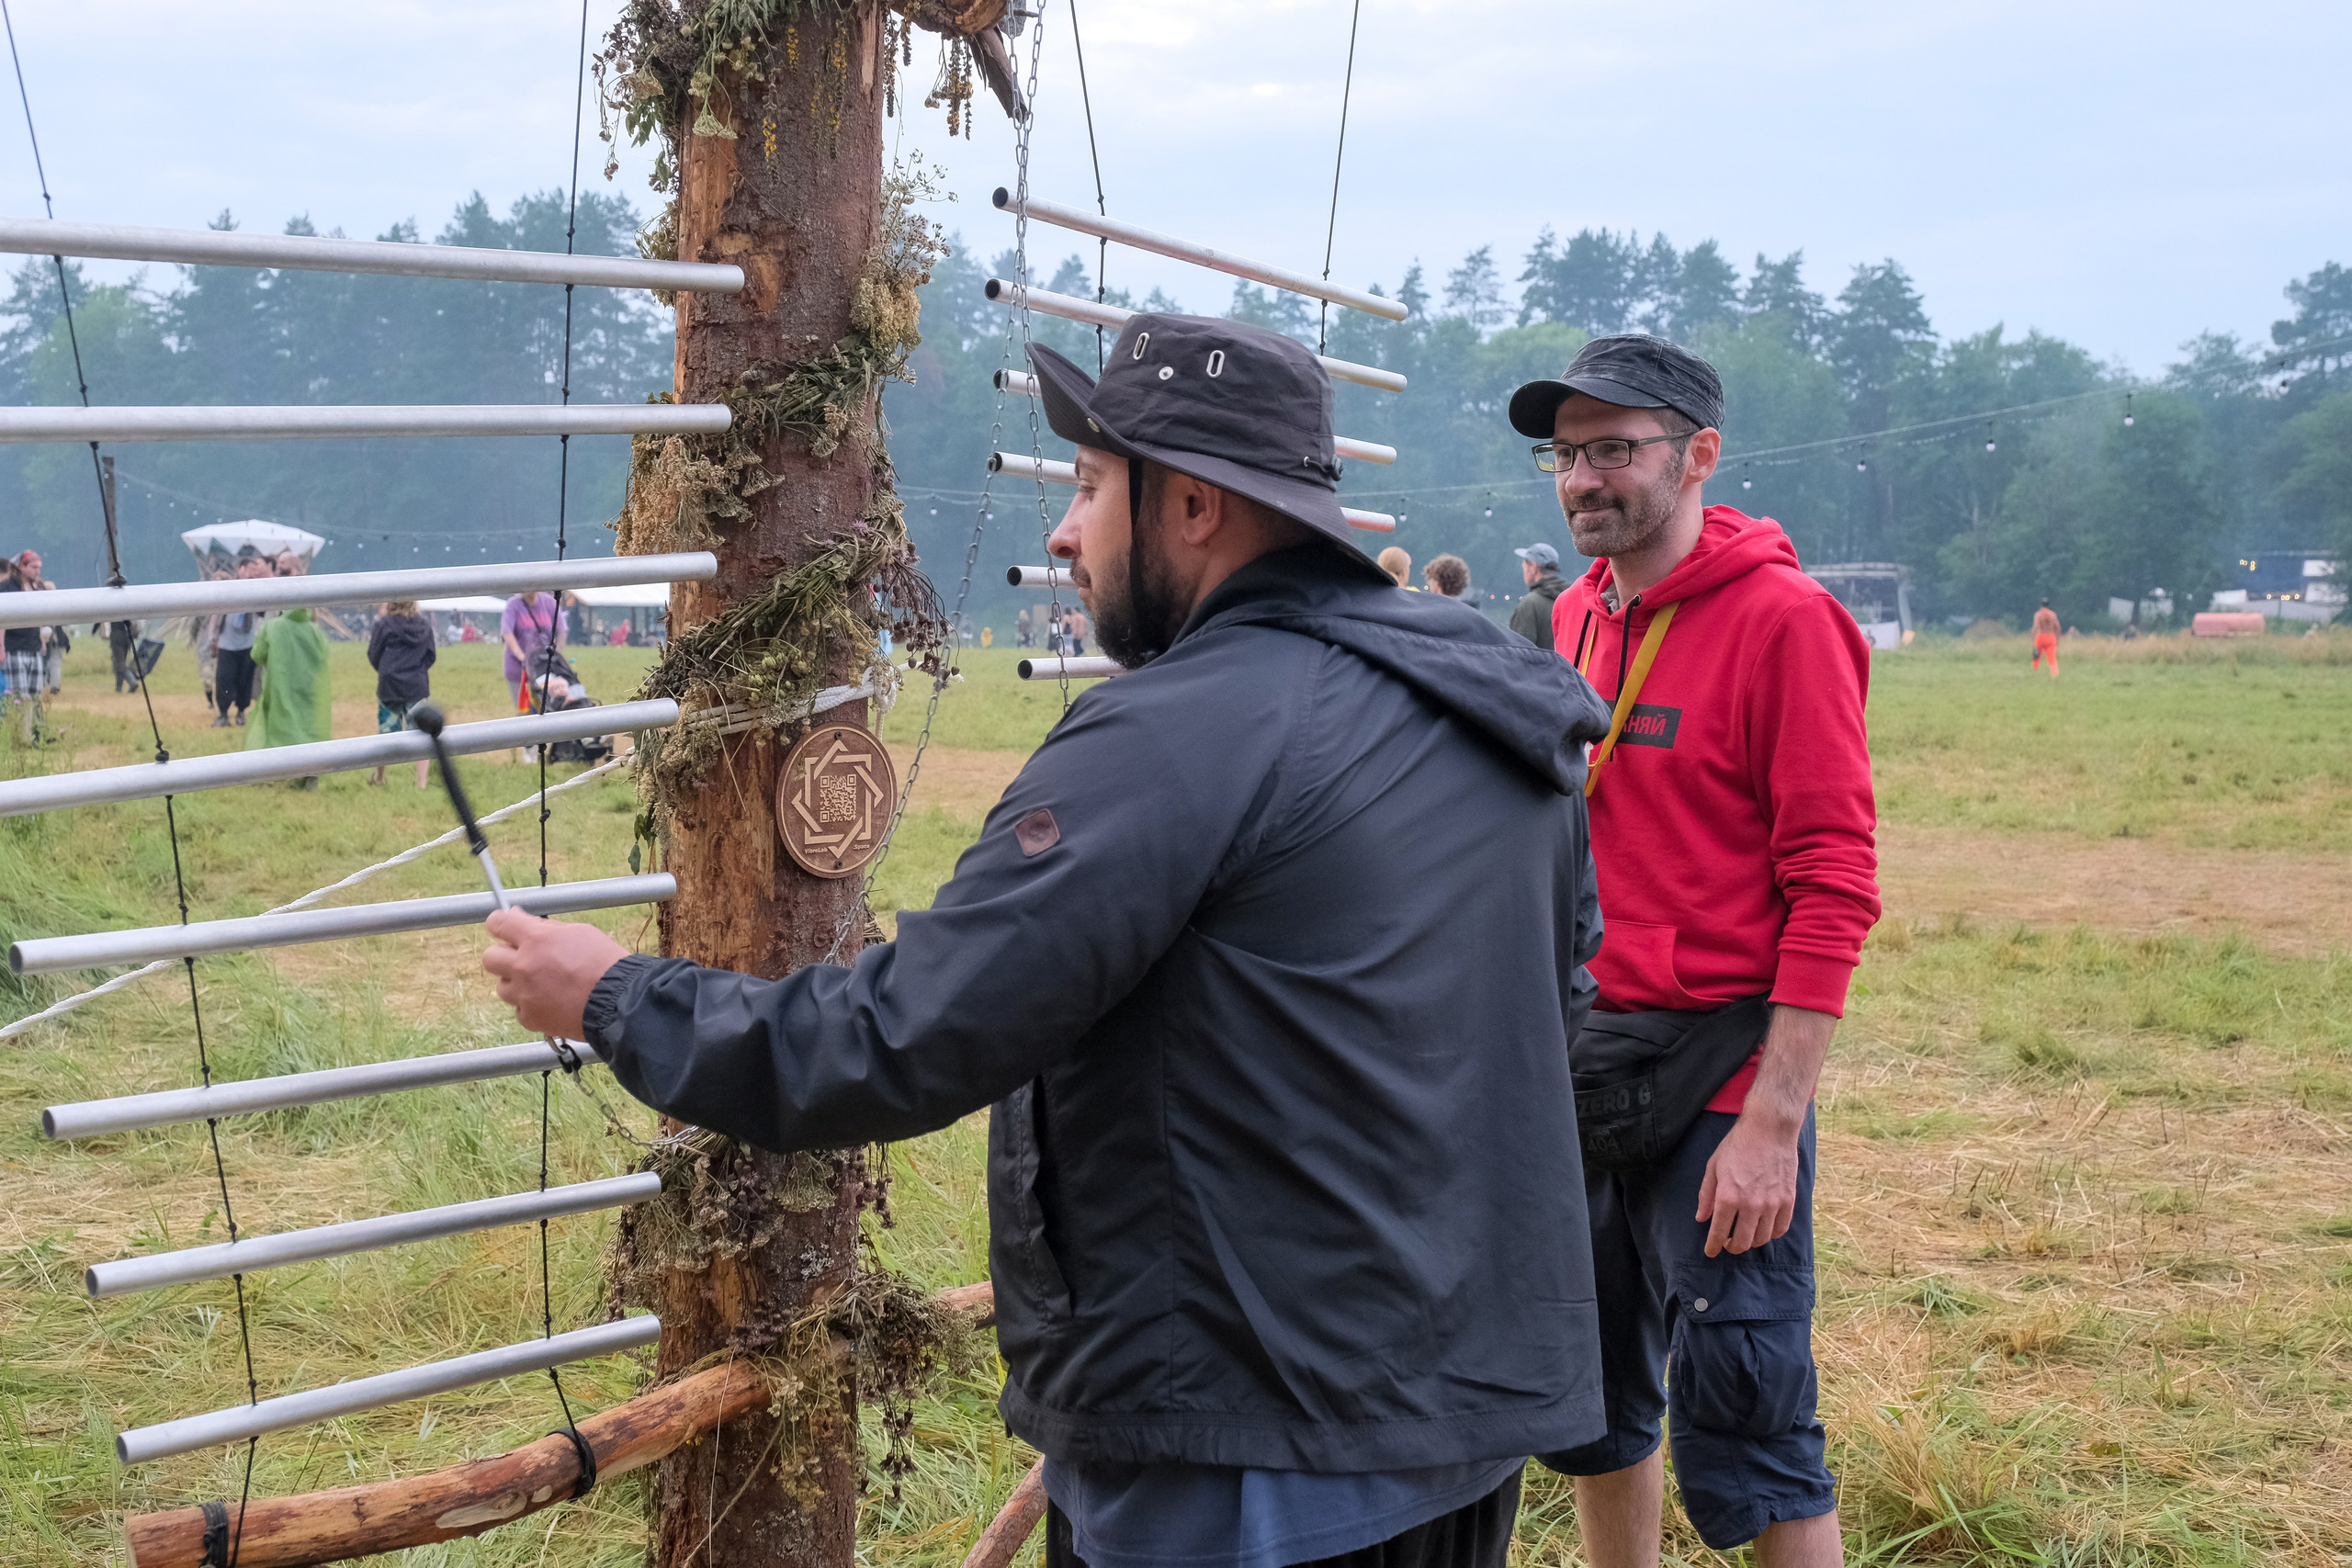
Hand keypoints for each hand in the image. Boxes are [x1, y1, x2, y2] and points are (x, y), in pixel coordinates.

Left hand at [482, 908, 629, 1037]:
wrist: (620, 1002)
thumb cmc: (605, 964)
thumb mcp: (579, 932)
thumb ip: (546, 928)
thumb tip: (523, 921)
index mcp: (536, 939)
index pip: (498, 923)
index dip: (499, 923)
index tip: (503, 927)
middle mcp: (524, 966)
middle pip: (490, 958)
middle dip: (504, 956)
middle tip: (523, 959)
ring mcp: (524, 995)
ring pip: (502, 987)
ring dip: (517, 984)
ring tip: (543, 985)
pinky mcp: (530, 1018)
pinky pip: (519, 1009)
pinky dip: (531, 1006)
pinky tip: (551, 1002)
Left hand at [1694, 1110, 1800, 1256]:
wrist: (1769, 1129)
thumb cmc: (1738, 1146)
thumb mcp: (1714, 1167)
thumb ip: (1707, 1195)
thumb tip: (1702, 1217)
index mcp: (1728, 1197)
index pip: (1719, 1232)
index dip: (1713, 1246)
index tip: (1711, 1252)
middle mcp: (1751, 1205)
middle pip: (1743, 1242)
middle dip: (1732, 1247)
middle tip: (1728, 1244)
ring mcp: (1772, 1204)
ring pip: (1762, 1238)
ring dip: (1751, 1242)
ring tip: (1745, 1236)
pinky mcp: (1788, 1200)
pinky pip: (1781, 1229)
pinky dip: (1771, 1234)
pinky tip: (1764, 1230)